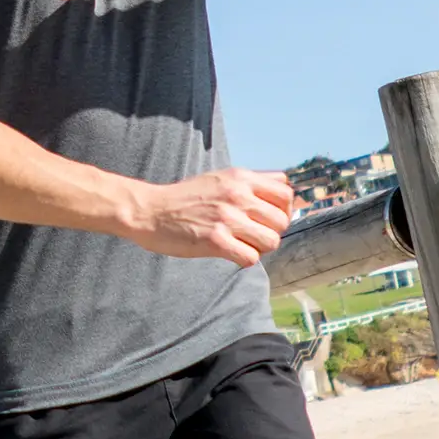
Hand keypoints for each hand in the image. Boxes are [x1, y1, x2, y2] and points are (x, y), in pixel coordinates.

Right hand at [123, 168, 295, 266]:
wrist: (150, 210)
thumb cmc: (186, 197)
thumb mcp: (220, 178)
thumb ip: (251, 183)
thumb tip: (287, 195)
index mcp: (241, 178)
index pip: (286, 193)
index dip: (284, 209)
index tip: (270, 218)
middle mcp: (237, 195)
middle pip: (282, 220)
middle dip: (273, 231)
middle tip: (255, 235)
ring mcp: (227, 218)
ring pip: (271, 240)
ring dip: (260, 247)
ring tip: (243, 244)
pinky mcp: (215, 241)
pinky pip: (251, 257)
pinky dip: (245, 259)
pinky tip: (232, 253)